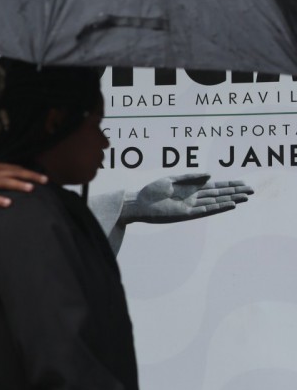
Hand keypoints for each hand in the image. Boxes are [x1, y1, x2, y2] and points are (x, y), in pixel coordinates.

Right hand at [0, 163, 47, 210]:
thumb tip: (15, 176)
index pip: (14, 168)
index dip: (29, 172)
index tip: (43, 178)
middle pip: (12, 172)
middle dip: (29, 176)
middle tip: (44, 181)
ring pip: (3, 182)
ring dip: (17, 184)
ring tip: (30, 188)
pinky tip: (8, 203)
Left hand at [121, 173, 252, 224]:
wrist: (139, 203)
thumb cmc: (152, 190)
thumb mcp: (172, 179)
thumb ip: (191, 177)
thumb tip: (211, 175)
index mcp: (190, 188)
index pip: (214, 186)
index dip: (228, 185)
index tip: (242, 183)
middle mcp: (194, 197)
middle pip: (219, 194)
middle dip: (235, 192)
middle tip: (251, 191)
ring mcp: (192, 206)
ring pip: (216, 202)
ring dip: (231, 200)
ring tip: (245, 198)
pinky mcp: (186, 213)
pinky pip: (206, 210)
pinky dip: (218, 207)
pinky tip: (229, 204)